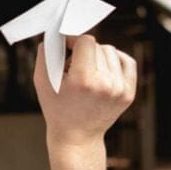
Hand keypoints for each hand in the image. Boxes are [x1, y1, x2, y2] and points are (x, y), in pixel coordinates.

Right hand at [35, 35, 136, 169]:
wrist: (77, 137)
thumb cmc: (57, 108)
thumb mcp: (41, 80)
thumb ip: (47, 51)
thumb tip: (59, 32)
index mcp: (84, 80)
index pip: (86, 40)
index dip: (74, 39)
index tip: (67, 46)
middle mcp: (106, 84)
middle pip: (98, 46)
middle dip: (83, 52)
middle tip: (72, 68)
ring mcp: (120, 89)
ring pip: (111, 51)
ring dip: (97, 56)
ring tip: (85, 73)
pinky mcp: (128, 93)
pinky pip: (126, 61)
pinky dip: (115, 59)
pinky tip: (103, 68)